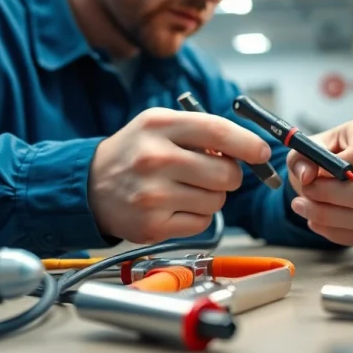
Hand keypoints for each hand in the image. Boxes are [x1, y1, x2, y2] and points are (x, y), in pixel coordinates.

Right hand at [88, 107, 270, 242]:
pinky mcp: (153, 226)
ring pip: (217, 200)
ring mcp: (153, 195)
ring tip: (186, 188)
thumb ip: (202, 131)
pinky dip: (197, 215)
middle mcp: (155, 159)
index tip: (262, 153)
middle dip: (230, 175)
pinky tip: (175, 205)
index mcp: (159, 125)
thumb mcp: (159, 125)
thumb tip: (249, 149)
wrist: (89, 186)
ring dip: (212, 196)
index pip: (218, 131)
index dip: (249, 144)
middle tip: (214, 173)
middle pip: (226, 173)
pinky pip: (203, 222)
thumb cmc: (134, 152)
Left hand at [286, 119, 352, 245]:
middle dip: (330, 198)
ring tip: (304, 208)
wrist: (324, 175)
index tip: (315, 174)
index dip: (337, 169)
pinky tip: (317, 220)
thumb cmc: (317, 158)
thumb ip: (300, 160)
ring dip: (328, 218)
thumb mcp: (301, 152)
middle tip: (306, 194)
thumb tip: (307, 176)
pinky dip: (334, 232)